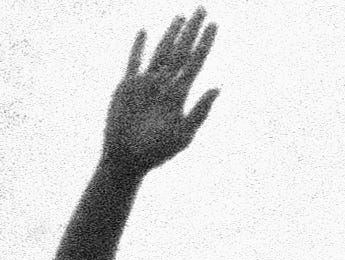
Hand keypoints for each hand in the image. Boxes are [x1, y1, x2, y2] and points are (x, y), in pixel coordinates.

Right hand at [102, 15, 219, 172]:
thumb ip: (199, 111)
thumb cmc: (156, 153)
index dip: (205, 42)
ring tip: (181, 16)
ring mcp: (146, 84)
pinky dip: (138, 47)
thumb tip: (217, 88)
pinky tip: (144, 32)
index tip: (214, 24)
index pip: (196, 61)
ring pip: (161, 52)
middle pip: (182, 50)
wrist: (127, 160)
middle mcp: (165, 85)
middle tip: (202, 8)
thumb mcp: (183, 135)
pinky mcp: (127, 87)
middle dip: (192, 30)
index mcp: (180, 94)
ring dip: (171, 33)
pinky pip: (134, 61)